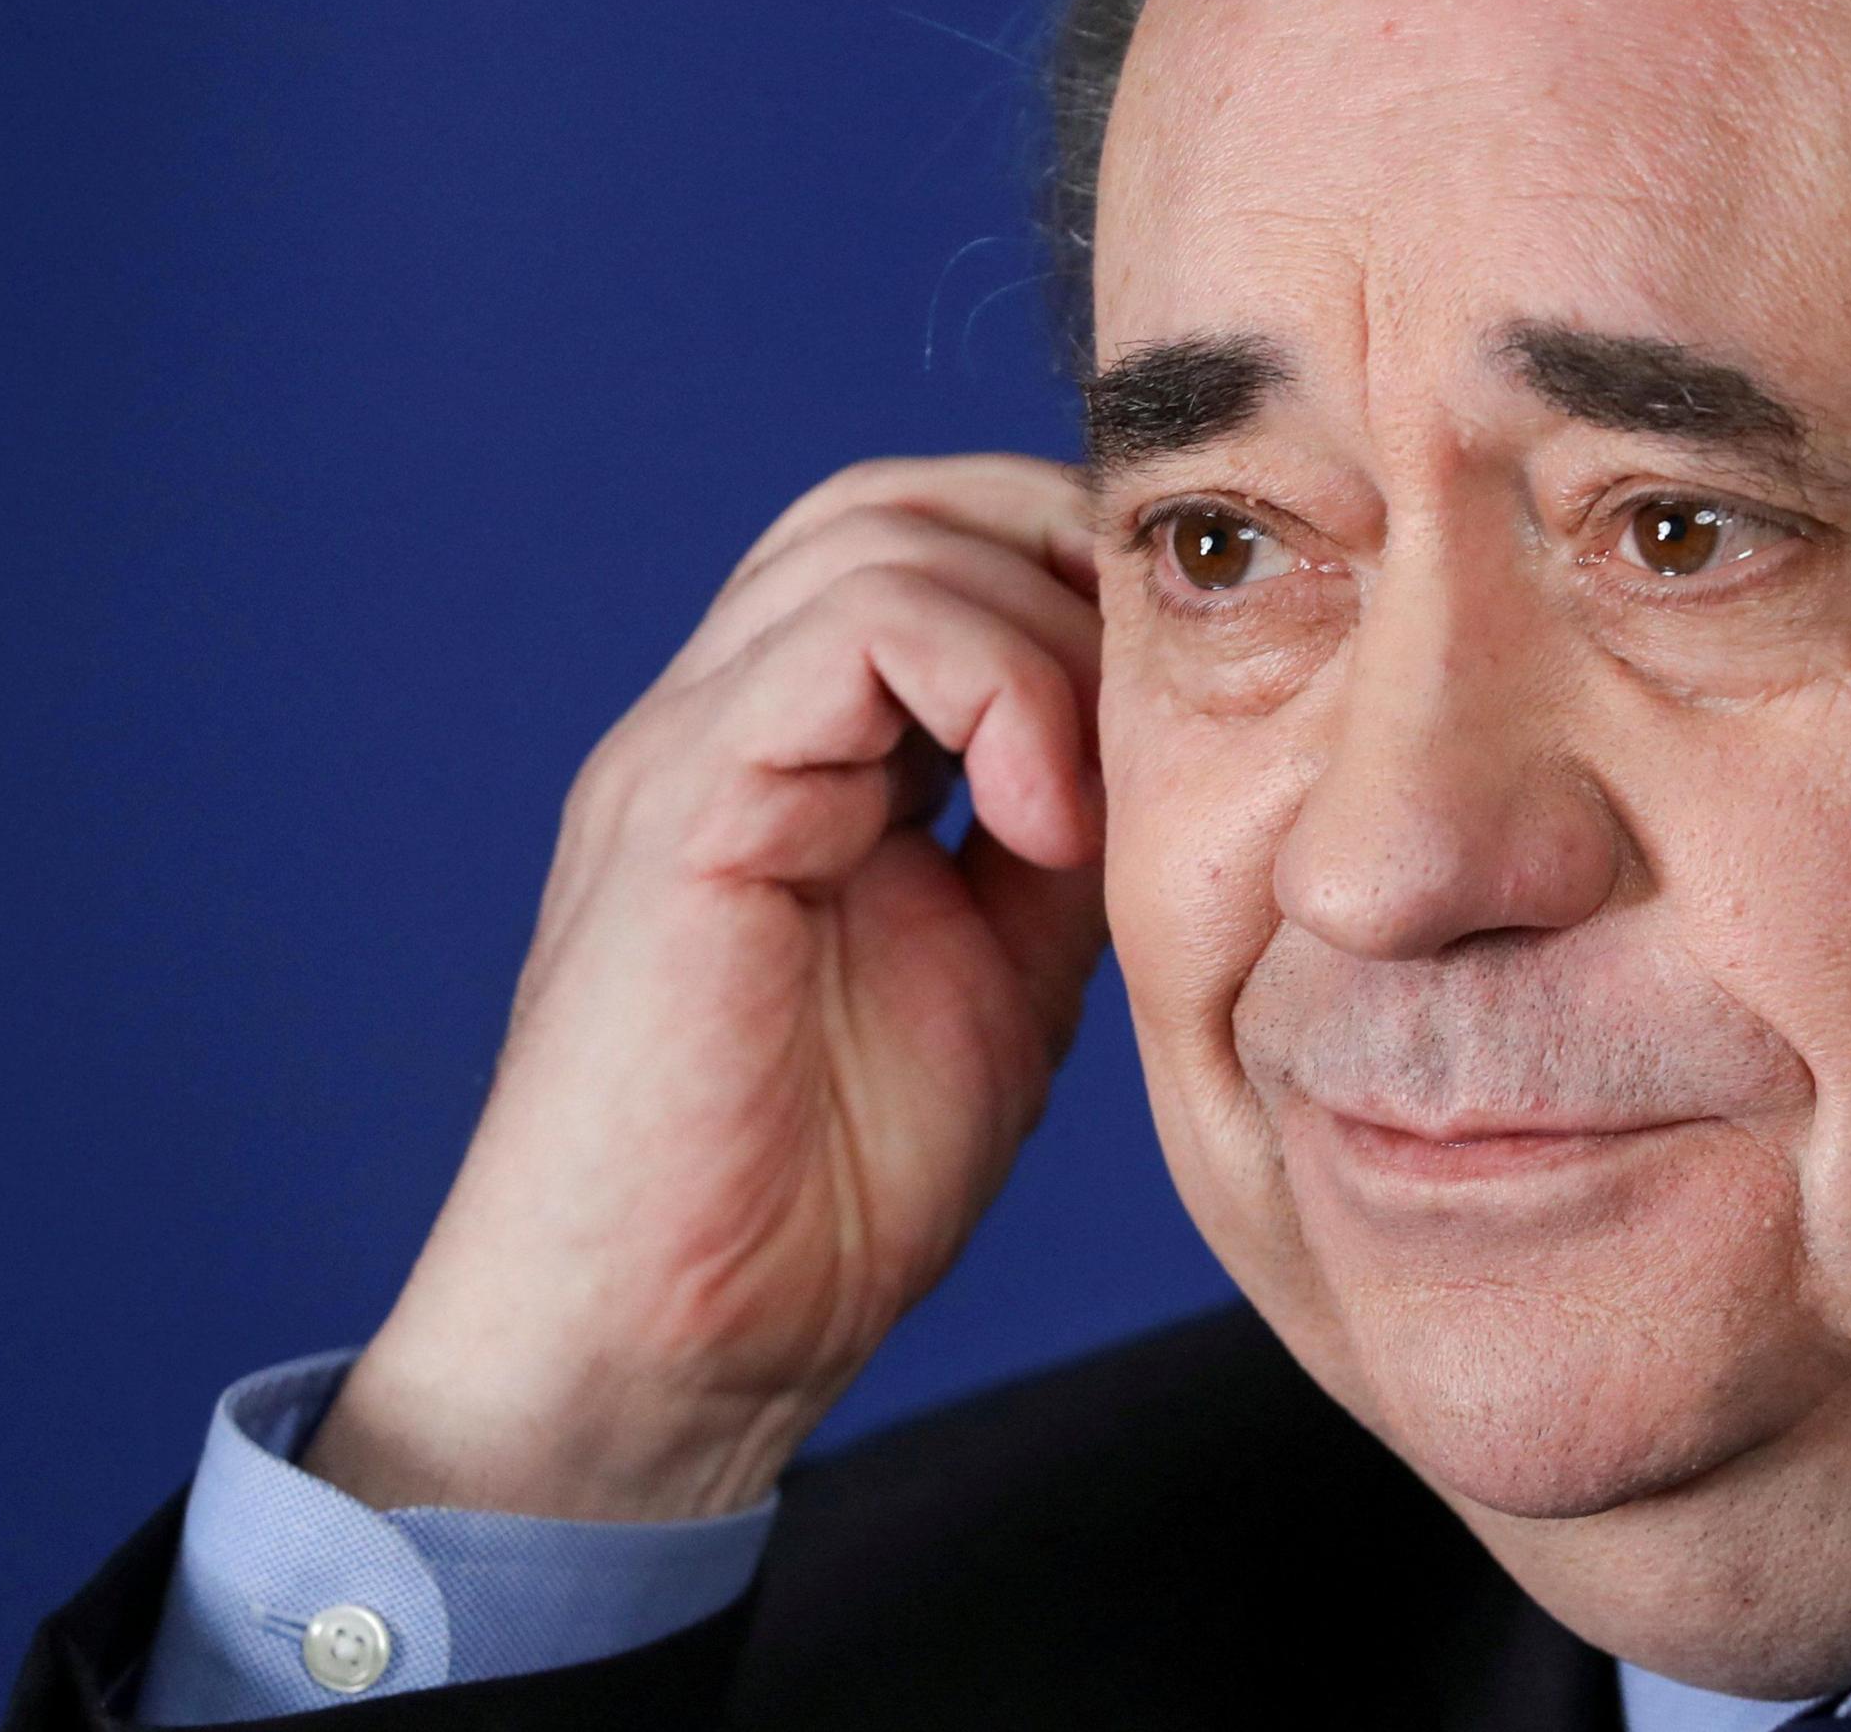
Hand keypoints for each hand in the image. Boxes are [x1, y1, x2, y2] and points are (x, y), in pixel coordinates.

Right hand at [301, 454, 1107, 1519]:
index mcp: (794, 753)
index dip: (1072, 578)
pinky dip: (983, 683)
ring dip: (1037, 639)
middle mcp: (726, 720)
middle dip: (1060, 558)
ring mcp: (691, 748)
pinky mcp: (682, 804)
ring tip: (1085, 806)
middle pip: (896, 498)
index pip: (929, 543)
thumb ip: (1061, 835)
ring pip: (876, 536)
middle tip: (1154, 707)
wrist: (670, 1351)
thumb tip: (1166, 739)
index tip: (1180, 701)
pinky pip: (843, 635)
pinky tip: (1039, 821)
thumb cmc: (818, 1197)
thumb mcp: (1007, 973)